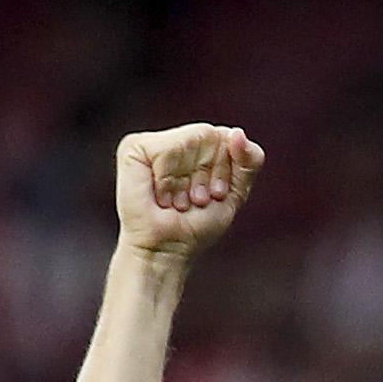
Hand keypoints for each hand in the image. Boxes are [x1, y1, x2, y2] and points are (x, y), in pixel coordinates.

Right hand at [114, 125, 261, 261]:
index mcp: (199, 149)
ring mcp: (154, 143)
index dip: (227, 169)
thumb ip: (249, 162)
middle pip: (211, 138)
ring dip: (189, 180)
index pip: (227, 138)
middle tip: (197, 200)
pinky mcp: (133, 147)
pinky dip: (169, 179)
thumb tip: (238, 132)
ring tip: (179, 201)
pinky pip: (166, 150)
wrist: (167, 248)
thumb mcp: (235, 193)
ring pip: (190, 142)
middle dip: (210, 175)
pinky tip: (162, 196)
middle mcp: (176, 142)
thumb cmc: (197, 226)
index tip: (217, 196)